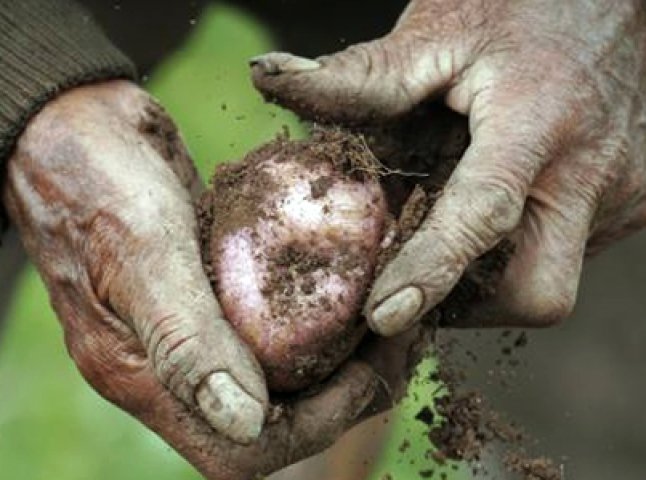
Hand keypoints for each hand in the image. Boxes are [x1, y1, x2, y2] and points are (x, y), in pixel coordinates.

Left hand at [251, 0, 645, 330]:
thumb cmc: (517, 6)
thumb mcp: (437, 32)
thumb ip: (360, 74)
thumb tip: (268, 79)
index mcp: (542, 118)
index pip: (486, 214)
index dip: (434, 272)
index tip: (383, 316)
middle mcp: (594, 169)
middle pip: (538, 290)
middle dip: (470, 303)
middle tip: (413, 277)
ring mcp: (623, 192)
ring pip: (549, 282)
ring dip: (487, 280)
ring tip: (449, 232)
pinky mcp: (632, 202)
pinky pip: (565, 255)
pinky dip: (515, 254)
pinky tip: (490, 215)